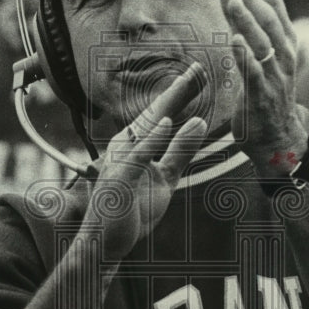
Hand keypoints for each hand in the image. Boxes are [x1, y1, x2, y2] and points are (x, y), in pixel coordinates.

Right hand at [86, 62, 208, 260]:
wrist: (107, 241)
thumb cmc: (133, 209)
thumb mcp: (167, 178)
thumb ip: (180, 151)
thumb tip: (200, 123)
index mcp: (138, 145)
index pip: (163, 115)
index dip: (182, 95)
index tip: (201, 75)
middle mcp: (128, 146)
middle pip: (156, 113)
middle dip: (178, 90)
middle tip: (198, 68)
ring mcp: (121, 160)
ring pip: (148, 127)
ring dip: (167, 104)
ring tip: (187, 83)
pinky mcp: (119, 177)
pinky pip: (138, 154)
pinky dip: (152, 137)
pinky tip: (165, 121)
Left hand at [220, 0, 308, 172]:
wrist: (278, 138)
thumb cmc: (265, 92)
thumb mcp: (258, 54)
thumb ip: (244, 26)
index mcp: (285, 40)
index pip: (274, 3)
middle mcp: (285, 54)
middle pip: (270, 16)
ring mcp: (276, 74)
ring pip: (264, 40)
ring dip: (247, 18)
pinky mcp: (263, 96)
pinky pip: (255, 72)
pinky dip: (246, 55)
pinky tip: (234, 40)